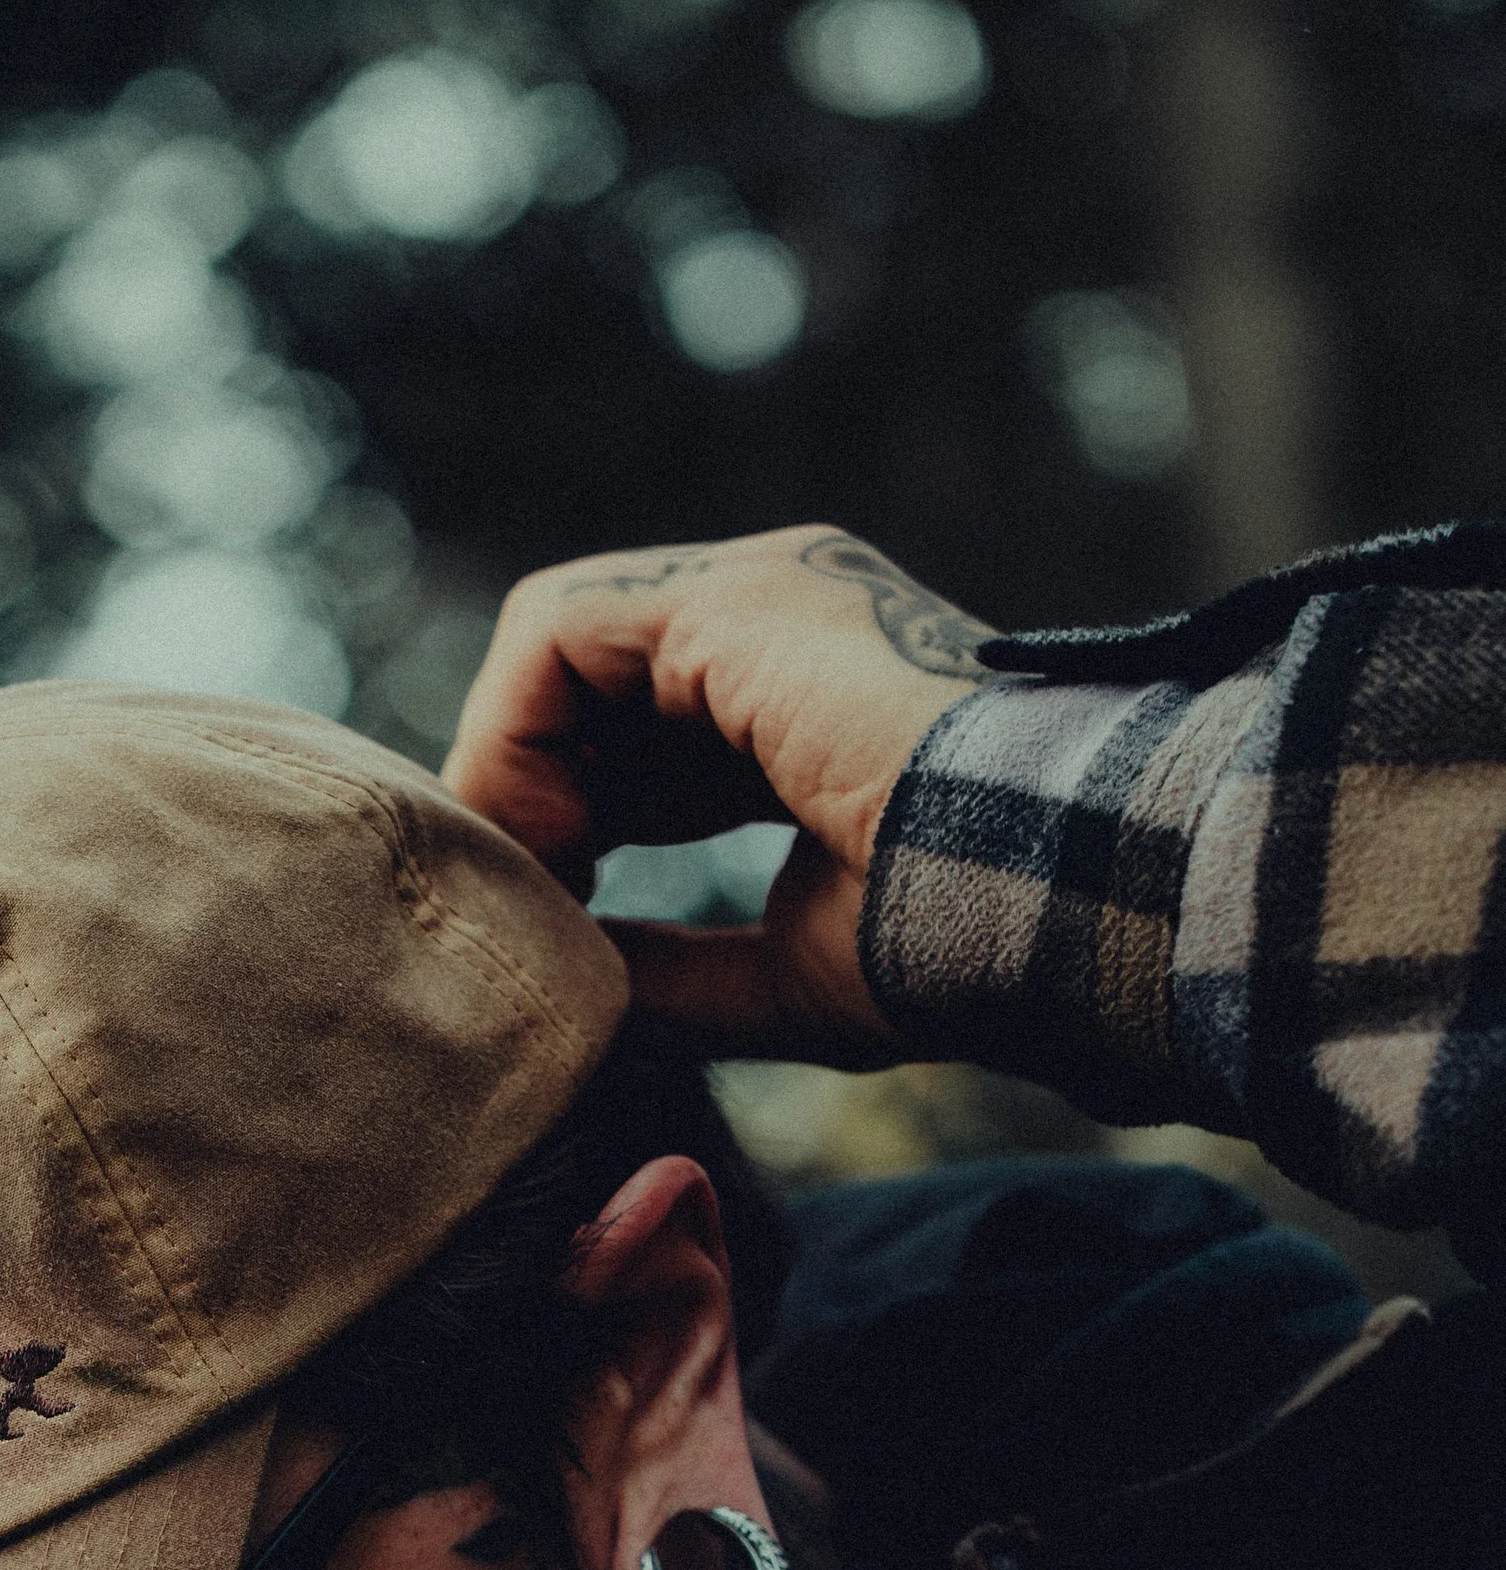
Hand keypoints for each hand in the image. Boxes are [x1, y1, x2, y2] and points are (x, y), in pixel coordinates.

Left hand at [443, 525, 995, 1064]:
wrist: (1056, 905)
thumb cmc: (955, 945)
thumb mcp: (785, 968)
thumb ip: (677, 966)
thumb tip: (579, 976)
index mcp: (806, 697)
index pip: (636, 737)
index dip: (573, 830)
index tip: (569, 934)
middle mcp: (782, 622)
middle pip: (583, 689)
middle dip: (529, 802)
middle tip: (532, 916)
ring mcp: (763, 592)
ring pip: (554, 651)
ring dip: (513, 776)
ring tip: (547, 891)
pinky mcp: (737, 598)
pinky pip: (554, 634)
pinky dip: (517, 740)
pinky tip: (554, 846)